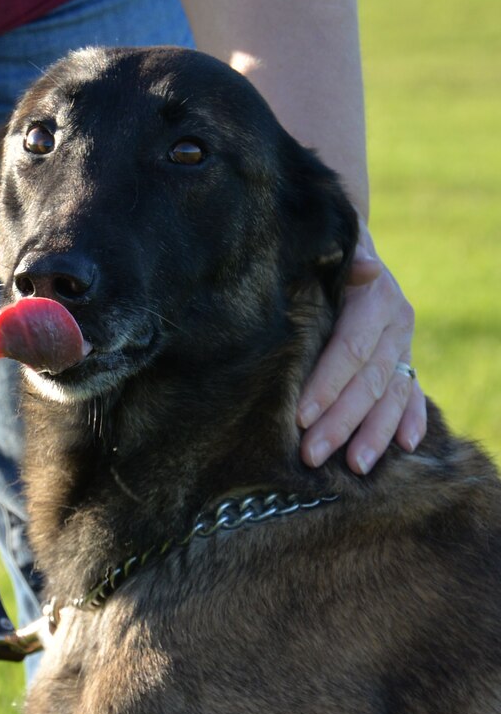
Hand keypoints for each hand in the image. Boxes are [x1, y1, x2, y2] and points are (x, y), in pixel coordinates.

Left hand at [297, 225, 426, 473]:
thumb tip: (365, 267)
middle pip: (369, 383)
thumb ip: (346, 259)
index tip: (301, 416)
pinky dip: (410, 419)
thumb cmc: (328, 252)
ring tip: (356, 467)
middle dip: (340, 422)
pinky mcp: (405, 358)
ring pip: (392, 396)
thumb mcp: (333, 248)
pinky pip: (412, 393)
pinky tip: (405, 447)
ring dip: (374, 434)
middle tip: (312, 455)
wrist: (353, 247)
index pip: (351, 350)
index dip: (328, 384)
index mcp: (378, 301)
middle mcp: (398, 326)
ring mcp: (404, 345)